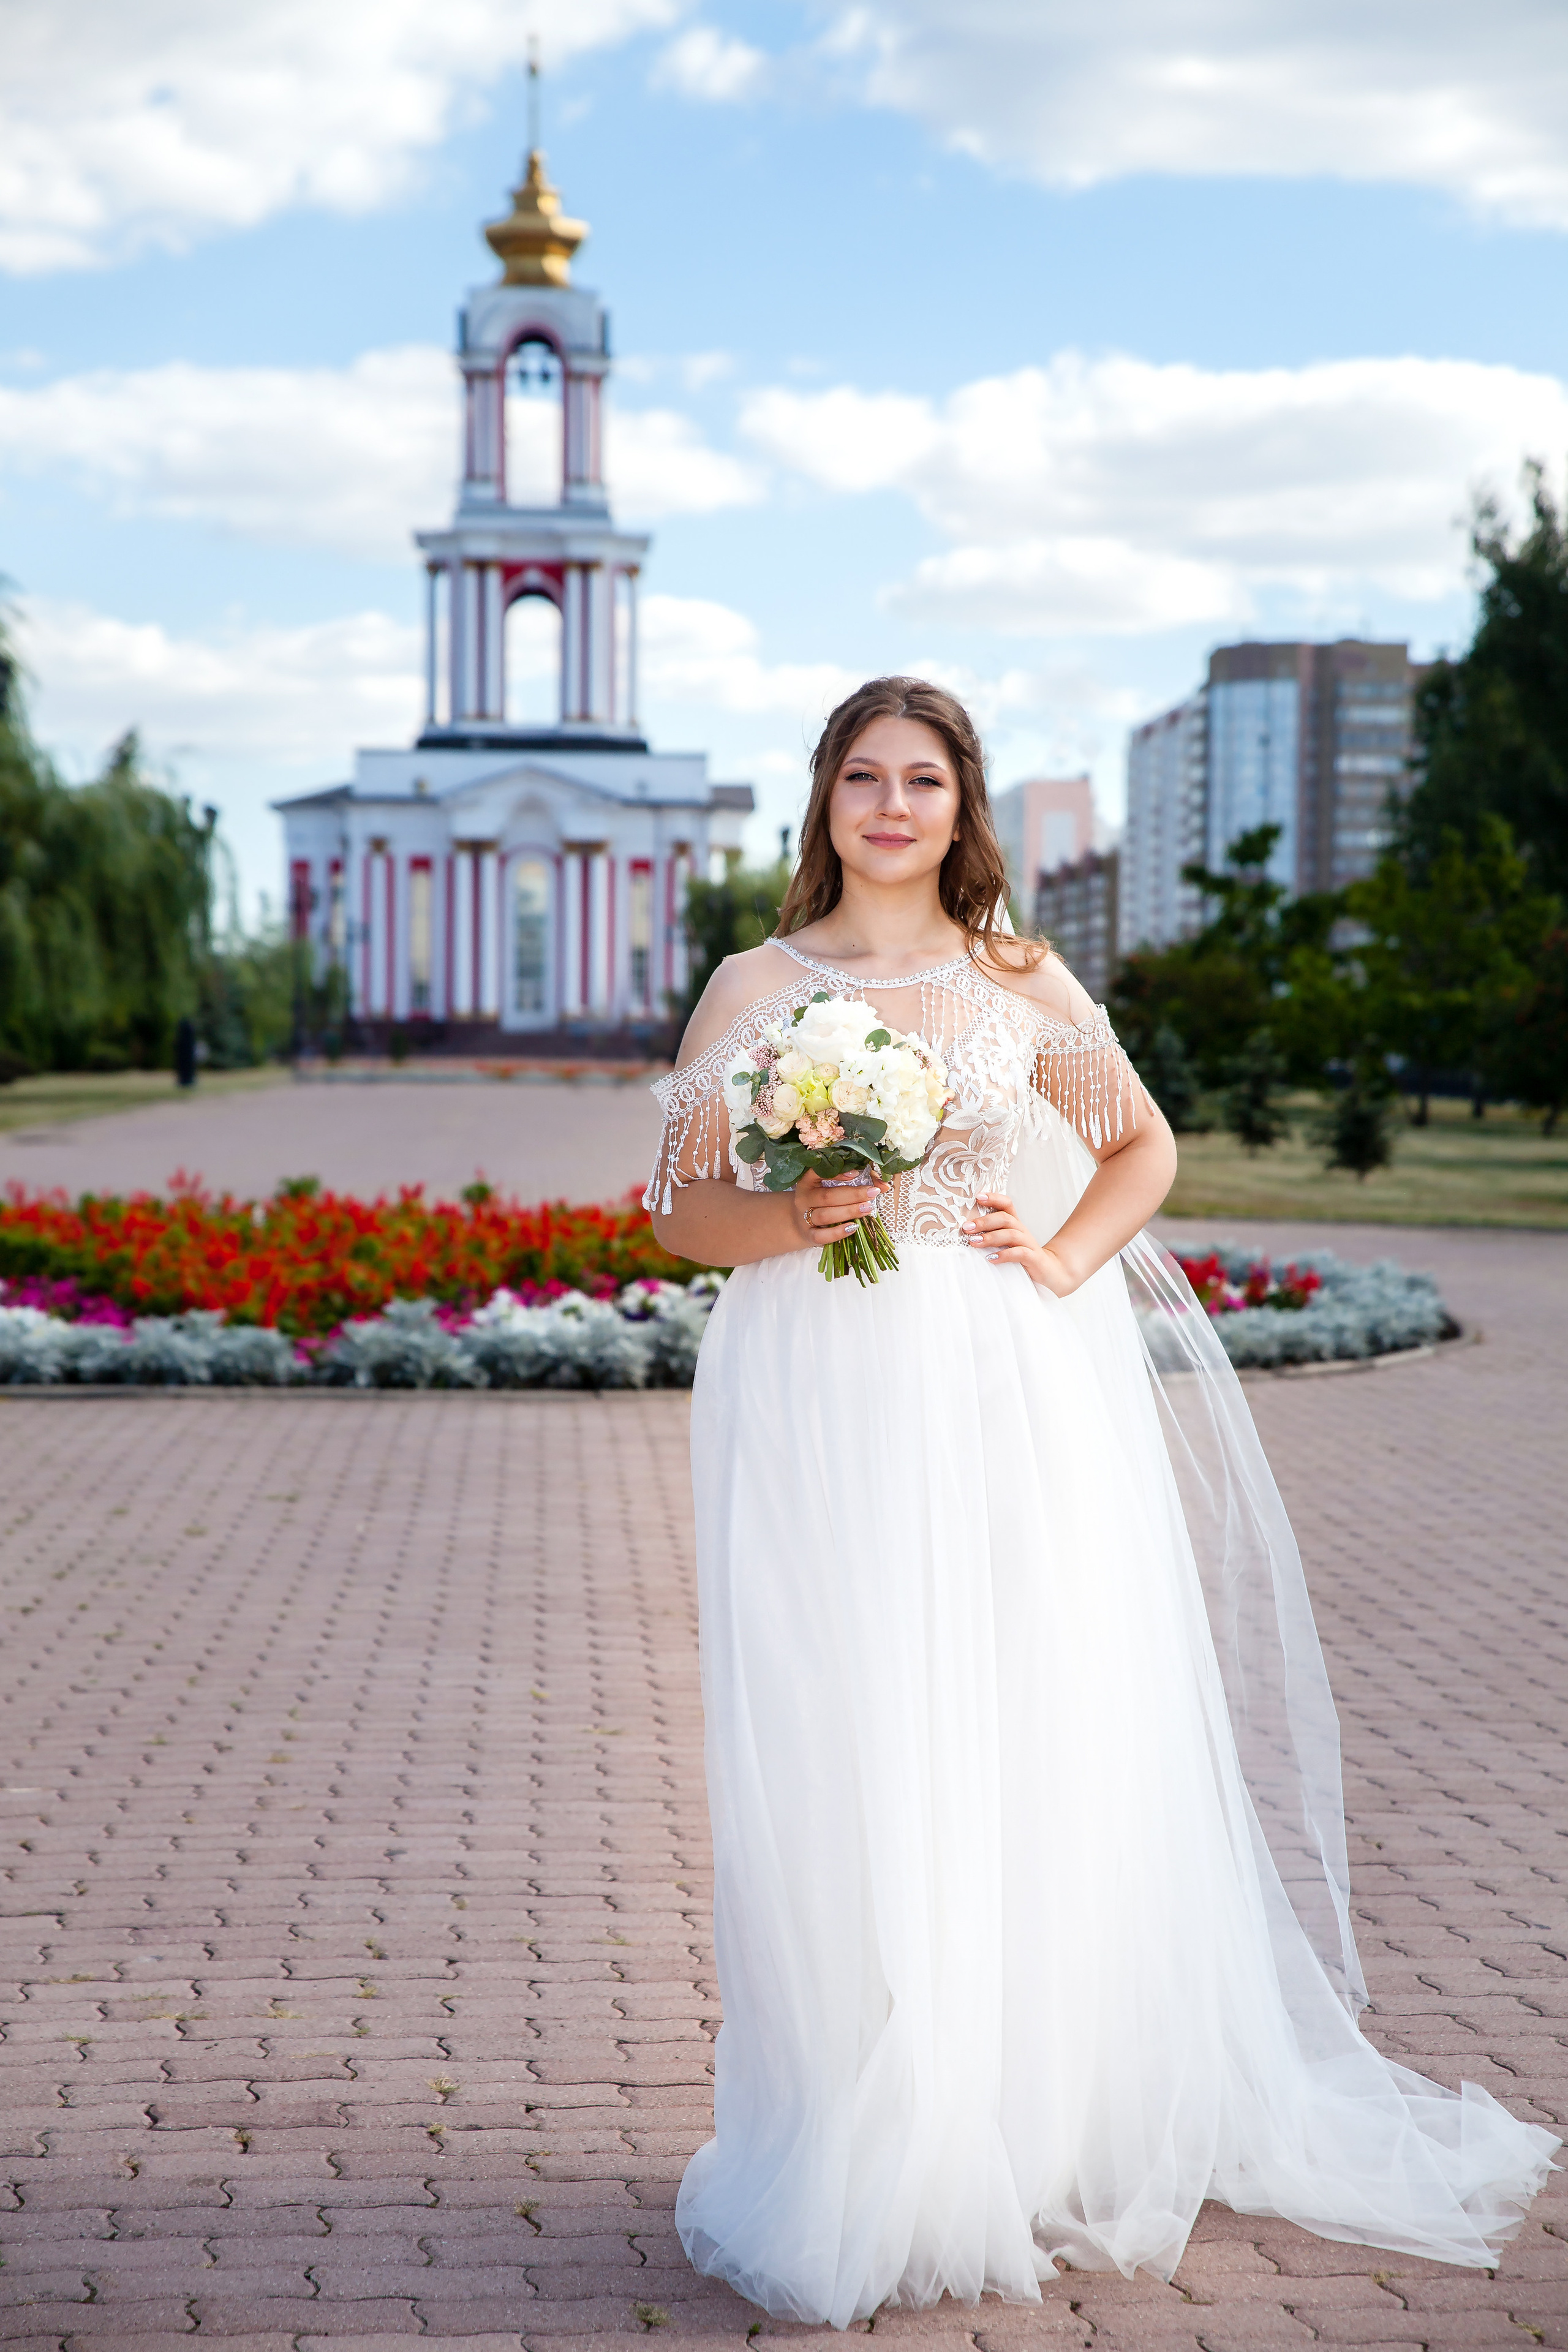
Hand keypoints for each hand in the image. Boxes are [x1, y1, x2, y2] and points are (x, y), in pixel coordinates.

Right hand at [792, 1169, 884, 1247]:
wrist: (800, 1222)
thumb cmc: (823, 1201)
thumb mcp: (834, 1187)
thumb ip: (859, 1182)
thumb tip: (884, 1186)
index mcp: (808, 1182)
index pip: (818, 1173)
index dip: (837, 1174)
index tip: (856, 1173)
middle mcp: (804, 1199)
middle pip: (827, 1197)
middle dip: (852, 1195)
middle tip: (872, 1193)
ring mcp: (804, 1218)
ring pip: (826, 1215)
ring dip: (848, 1212)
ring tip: (867, 1208)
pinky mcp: (809, 1235)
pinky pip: (822, 1236)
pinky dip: (838, 1233)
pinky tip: (853, 1228)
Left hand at [962, 1193, 1083, 1295]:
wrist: (1050, 1272)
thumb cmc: (1022, 1257)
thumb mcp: (1007, 1243)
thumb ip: (992, 1235)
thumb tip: (966, 1232)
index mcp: (1015, 1224)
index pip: (1006, 1204)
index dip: (993, 1198)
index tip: (977, 1197)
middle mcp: (1022, 1231)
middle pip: (1005, 1218)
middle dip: (984, 1221)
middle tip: (966, 1227)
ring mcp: (1029, 1244)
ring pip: (1011, 1234)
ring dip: (990, 1237)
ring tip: (974, 1242)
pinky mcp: (1033, 1259)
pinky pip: (1019, 1253)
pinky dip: (1004, 1255)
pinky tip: (991, 1258)